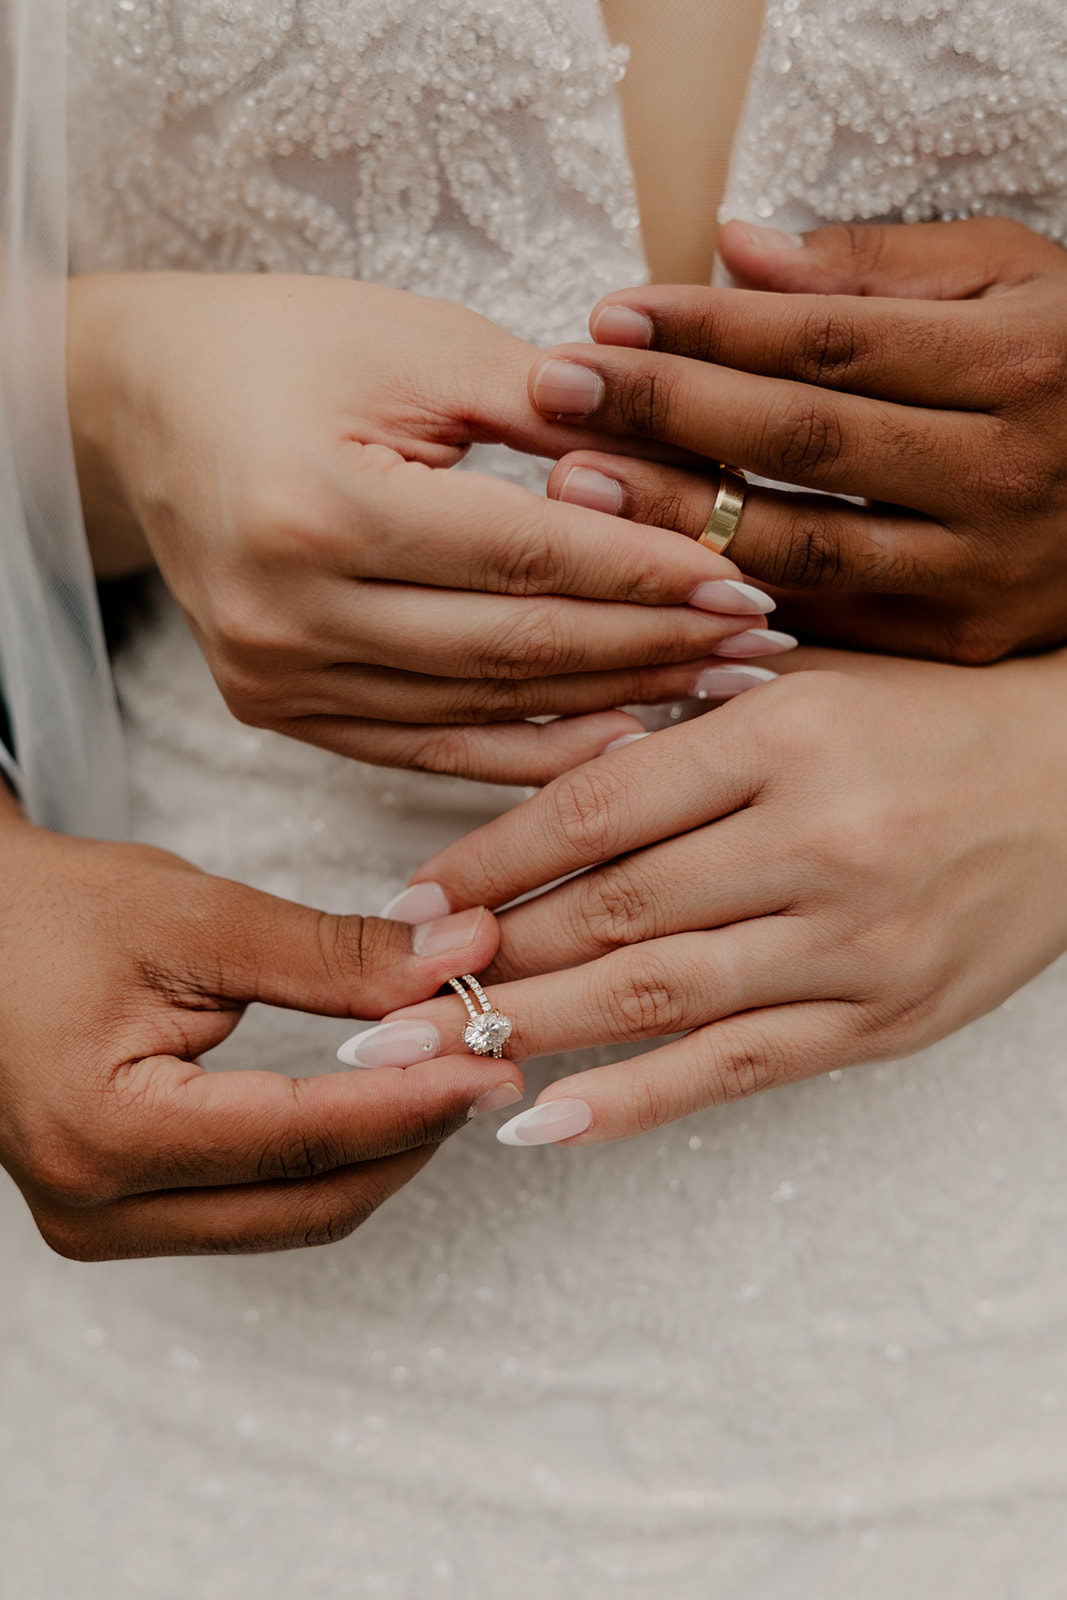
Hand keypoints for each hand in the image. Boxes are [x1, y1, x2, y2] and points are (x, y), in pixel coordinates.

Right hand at [0, 788, 519, 1256]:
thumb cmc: (57, 913)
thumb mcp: (196, 915)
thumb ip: (332, 952)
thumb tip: (459, 960)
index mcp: (103, 1132)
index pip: (300, 1136)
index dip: (412, 1101)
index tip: (495, 1061)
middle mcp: (97, 1206)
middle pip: (307, 1201)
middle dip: (410, 1138)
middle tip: (488, 1068)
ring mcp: (106, 1224)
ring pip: (291, 1218)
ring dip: (378, 1154)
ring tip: (446, 1078)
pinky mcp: (124, 1215)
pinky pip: (257, 1210)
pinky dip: (329, 1161)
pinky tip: (378, 1104)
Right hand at [68, 272, 760, 785]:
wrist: (148, 405)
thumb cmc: (285, 347)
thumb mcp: (416, 343)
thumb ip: (544, 408)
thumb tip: (671, 468)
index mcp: (320, 507)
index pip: (529, 558)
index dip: (648, 576)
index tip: (747, 587)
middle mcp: (290, 612)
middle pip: (516, 648)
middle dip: (649, 648)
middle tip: (755, 650)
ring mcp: (276, 675)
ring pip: (481, 710)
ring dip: (606, 703)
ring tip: (709, 690)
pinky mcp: (277, 708)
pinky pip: (427, 748)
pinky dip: (525, 749)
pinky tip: (615, 741)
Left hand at [364, 646, 1066, 1142]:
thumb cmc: (927, 721)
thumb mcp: (806, 682)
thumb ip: (677, 714)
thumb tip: (538, 771)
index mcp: (788, 734)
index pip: (600, 808)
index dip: (491, 862)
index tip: (416, 905)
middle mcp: (821, 838)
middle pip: (615, 912)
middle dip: (486, 964)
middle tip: (383, 1006)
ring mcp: (856, 942)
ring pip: (660, 998)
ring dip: (530, 1035)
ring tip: (430, 1063)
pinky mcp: (886, 1022)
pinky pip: (738, 1071)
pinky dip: (633, 1103)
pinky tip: (541, 1123)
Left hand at [528, 217, 1066, 663]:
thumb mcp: (1011, 279)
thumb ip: (876, 264)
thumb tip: (736, 248)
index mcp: (1021, 362)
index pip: (830, 342)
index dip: (709, 328)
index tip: (609, 316)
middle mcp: (1006, 474)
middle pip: (802, 443)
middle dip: (665, 414)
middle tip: (558, 391)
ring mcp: (985, 573)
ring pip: (802, 549)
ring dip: (675, 518)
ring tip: (577, 483)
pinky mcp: (963, 642)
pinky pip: (829, 625)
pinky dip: (736, 594)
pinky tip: (652, 567)